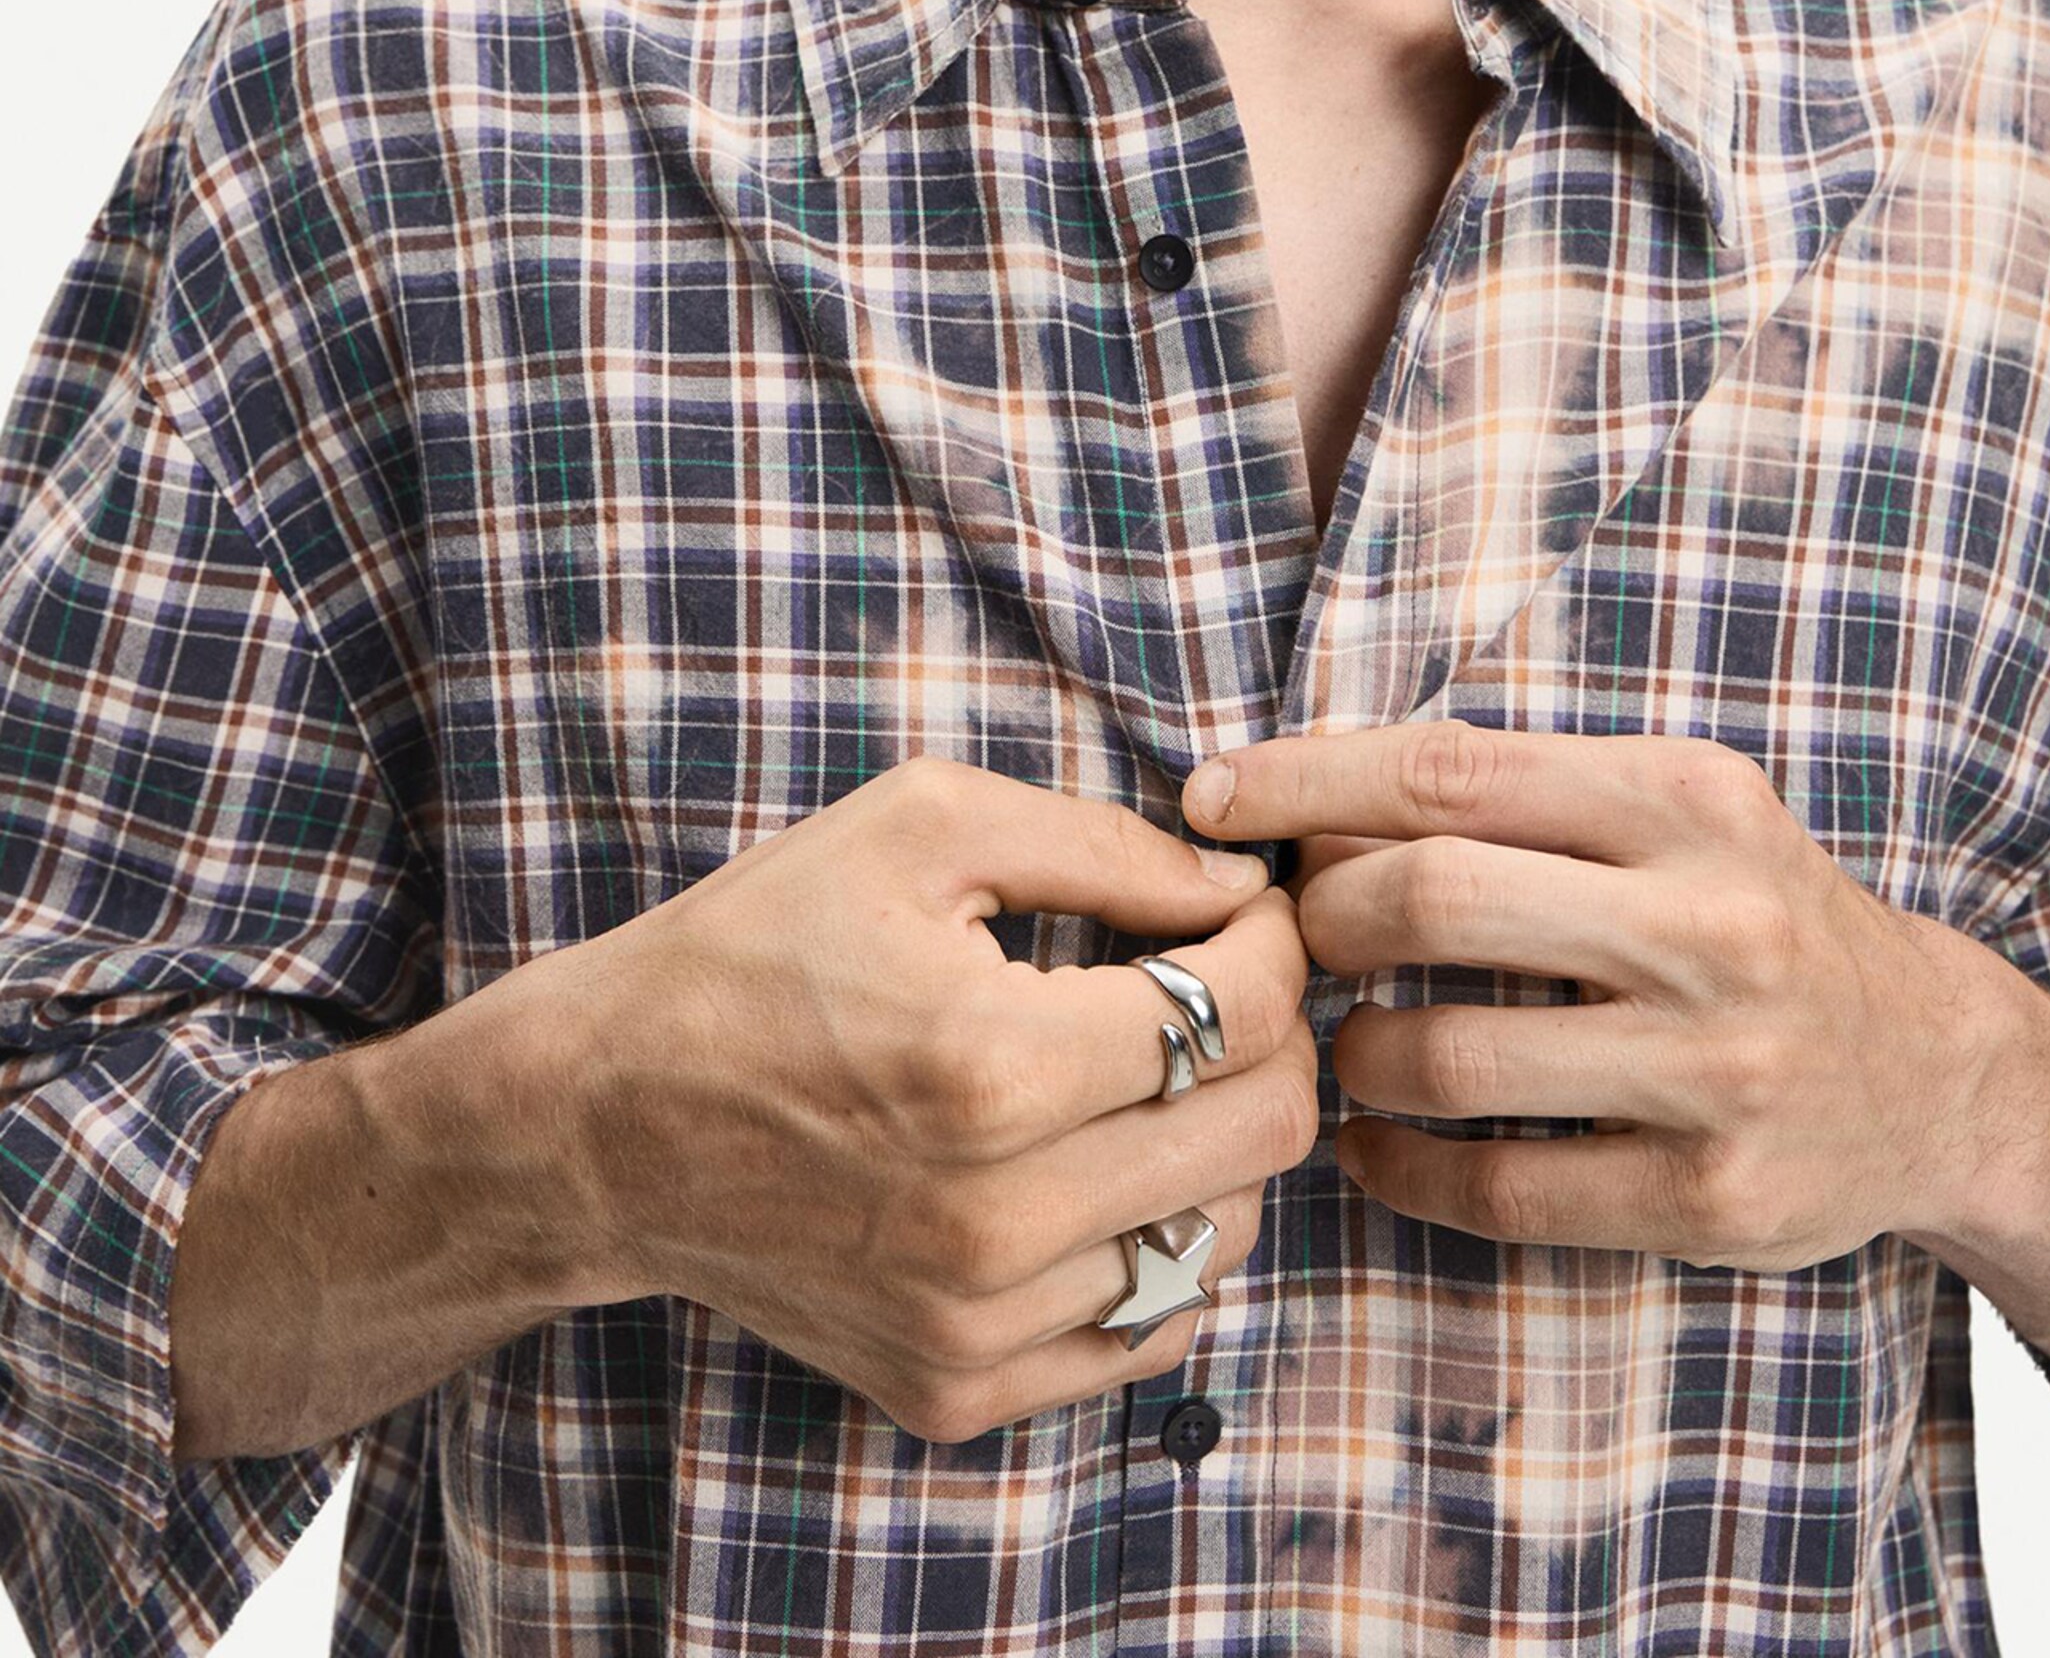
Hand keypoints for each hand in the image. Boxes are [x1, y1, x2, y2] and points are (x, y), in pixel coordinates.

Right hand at [557, 756, 1319, 1441]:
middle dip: (1269, 1038)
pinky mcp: (954, 1388)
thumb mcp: (922, 830)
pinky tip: (1099, 1170)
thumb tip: (1241, 885)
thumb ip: (1105, 848)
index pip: (1246, 1015)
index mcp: (994, 1067)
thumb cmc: (760, 948)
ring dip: (1215, 1144)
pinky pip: (1147, 1333)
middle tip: (1218, 981)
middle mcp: (997, 1219)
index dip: (1275, 943)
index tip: (1244, 911)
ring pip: (1220, 1239)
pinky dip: (1158, 1249)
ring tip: (1148, 1074)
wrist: (603, 1122)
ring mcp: (977, 1323)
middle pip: (1261, 1134)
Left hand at [1181, 721, 1995, 1270]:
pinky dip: (1403, 1170)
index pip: (1450, 770)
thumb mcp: (1674, 811)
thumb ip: (1521, 797)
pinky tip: (1377, 1147)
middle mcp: (1712, 926)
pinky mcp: (1713, 1201)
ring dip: (1355, 1052)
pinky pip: (1502, 1194)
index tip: (1213, 796)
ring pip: (1450, 1056)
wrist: (1938, 1074)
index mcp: (1689, 799)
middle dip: (1322, 918)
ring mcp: (1718, 1072)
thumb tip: (1308, 806)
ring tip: (1346, 1043)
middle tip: (1296, 940)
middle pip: (1432, 899)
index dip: (1307, 781)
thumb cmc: (1757, 917)